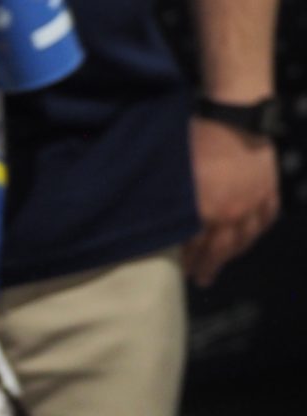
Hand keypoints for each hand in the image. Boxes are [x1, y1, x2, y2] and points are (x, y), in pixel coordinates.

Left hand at [182, 117, 279, 286]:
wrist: (235, 117)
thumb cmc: (198, 142)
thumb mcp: (177, 176)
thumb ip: (176, 204)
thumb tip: (166, 221)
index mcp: (206, 212)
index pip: (196, 245)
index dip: (190, 259)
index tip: (184, 269)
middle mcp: (232, 213)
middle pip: (222, 248)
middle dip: (211, 265)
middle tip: (202, 278)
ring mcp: (255, 202)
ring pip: (247, 237)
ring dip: (234, 253)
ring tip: (225, 261)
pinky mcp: (269, 188)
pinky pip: (267, 218)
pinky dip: (258, 230)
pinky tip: (251, 236)